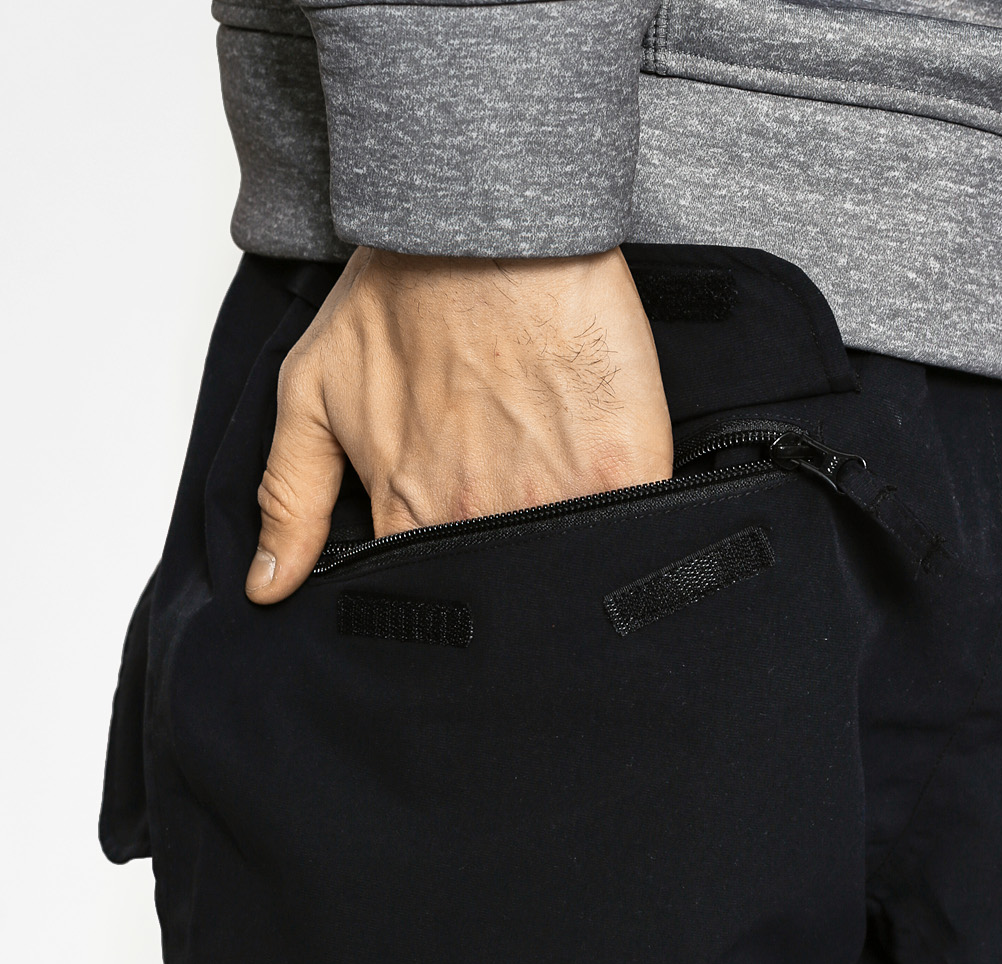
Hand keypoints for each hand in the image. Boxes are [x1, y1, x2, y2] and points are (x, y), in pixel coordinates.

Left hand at [246, 247, 672, 601]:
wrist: (488, 221)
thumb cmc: (405, 291)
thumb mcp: (312, 390)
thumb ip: (289, 498)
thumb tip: (267, 589)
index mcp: (409, 516)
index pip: (422, 598)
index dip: (437, 598)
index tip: (449, 586)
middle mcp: (479, 521)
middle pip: (497, 598)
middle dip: (504, 604)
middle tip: (511, 571)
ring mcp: (555, 501)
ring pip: (563, 580)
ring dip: (565, 581)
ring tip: (566, 558)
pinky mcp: (624, 472)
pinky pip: (633, 538)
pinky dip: (627, 544)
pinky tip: (622, 539)